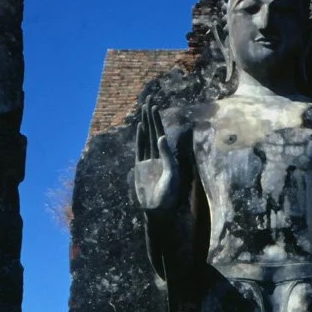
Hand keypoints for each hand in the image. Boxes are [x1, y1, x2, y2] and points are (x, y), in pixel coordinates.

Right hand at [134, 96, 178, 210]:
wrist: (157, 210)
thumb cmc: (168, 196)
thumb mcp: (171, 175)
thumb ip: (167, 156)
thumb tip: (161, 137)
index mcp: (168, 158)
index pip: (161, 134)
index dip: (158, 121)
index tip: (155, 107)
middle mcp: (159, 157)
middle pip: (153, 132)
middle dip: (151, 117)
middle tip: (149, 101)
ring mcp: (149, 161)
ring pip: (146, 138)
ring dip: (145, 124)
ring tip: (143, 110)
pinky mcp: (141, 168)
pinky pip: (140, 149)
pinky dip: (139, 138)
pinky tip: (140, 127)